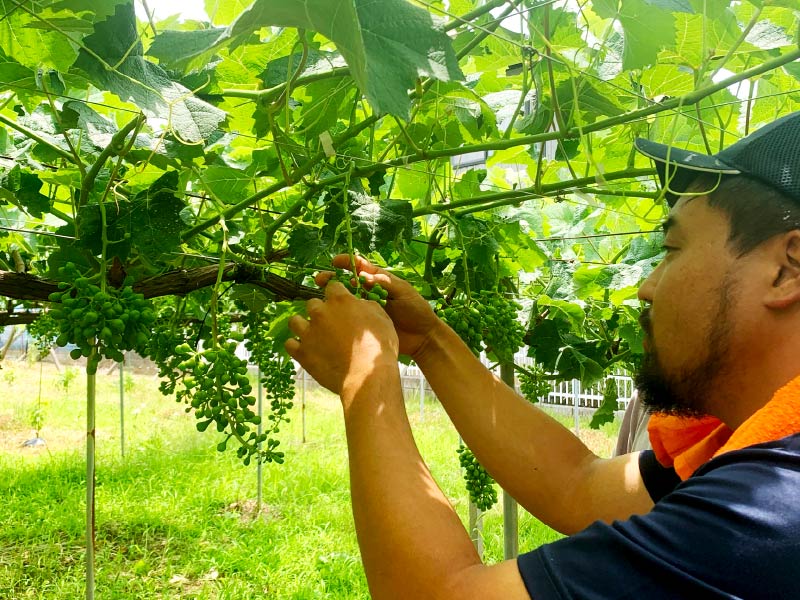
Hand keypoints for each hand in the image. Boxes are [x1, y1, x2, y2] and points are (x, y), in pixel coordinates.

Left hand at [285, 281, 398, 395]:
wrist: (367, 375)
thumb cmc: (379, 346)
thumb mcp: (382, 318)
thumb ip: (366, 306)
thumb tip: (358, 304)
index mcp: (340, 301)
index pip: (332, 286)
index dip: (336, 294)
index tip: (340, 303)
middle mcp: (320, 312)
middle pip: (312, 303)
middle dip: (320, 311)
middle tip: (331, 324)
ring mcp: (308, 332)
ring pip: (295, 321)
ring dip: (303, 325)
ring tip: (313, 335)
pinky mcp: (302, 353)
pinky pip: (290, 344)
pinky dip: (296, 346)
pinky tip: (306, 350)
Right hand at [317, 255, 440, 359]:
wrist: (422, 337)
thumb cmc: (416, 310)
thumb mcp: (404, 292)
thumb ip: (385, 282)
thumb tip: (363, 275)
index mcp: (379, 280)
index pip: (360, 267)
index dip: (347, 262)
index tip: (335, 261)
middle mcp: (369, 293)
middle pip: (346, 282)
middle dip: (332, 278)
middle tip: (320, 279)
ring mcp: (365, 308)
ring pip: (344, 299)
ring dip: (331, 295)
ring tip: (320, 295)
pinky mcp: (364, 324)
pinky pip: (348, 316)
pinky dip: (337, 313)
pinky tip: (327, 314)